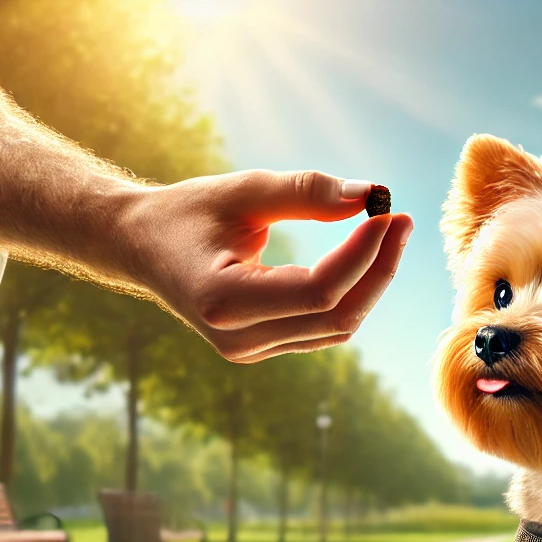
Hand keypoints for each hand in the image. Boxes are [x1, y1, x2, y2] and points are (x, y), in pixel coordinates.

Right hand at [123, 170, 412, 362]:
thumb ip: (306, 193)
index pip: (318, 291)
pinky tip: (364, 256)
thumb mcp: (243, 190)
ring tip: (388, 231)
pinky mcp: (261, 348)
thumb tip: (372, 195)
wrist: (140, 246)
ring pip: (336, 328)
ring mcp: (249, 351)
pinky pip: (323, 329)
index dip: (362, 254)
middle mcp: (237, 339)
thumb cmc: (187, 212)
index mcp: (222, 301)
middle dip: (377, 268)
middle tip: (400, 220)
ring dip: (370, 282)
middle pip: (336, 316)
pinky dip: (350, 293)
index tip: (386, 212)